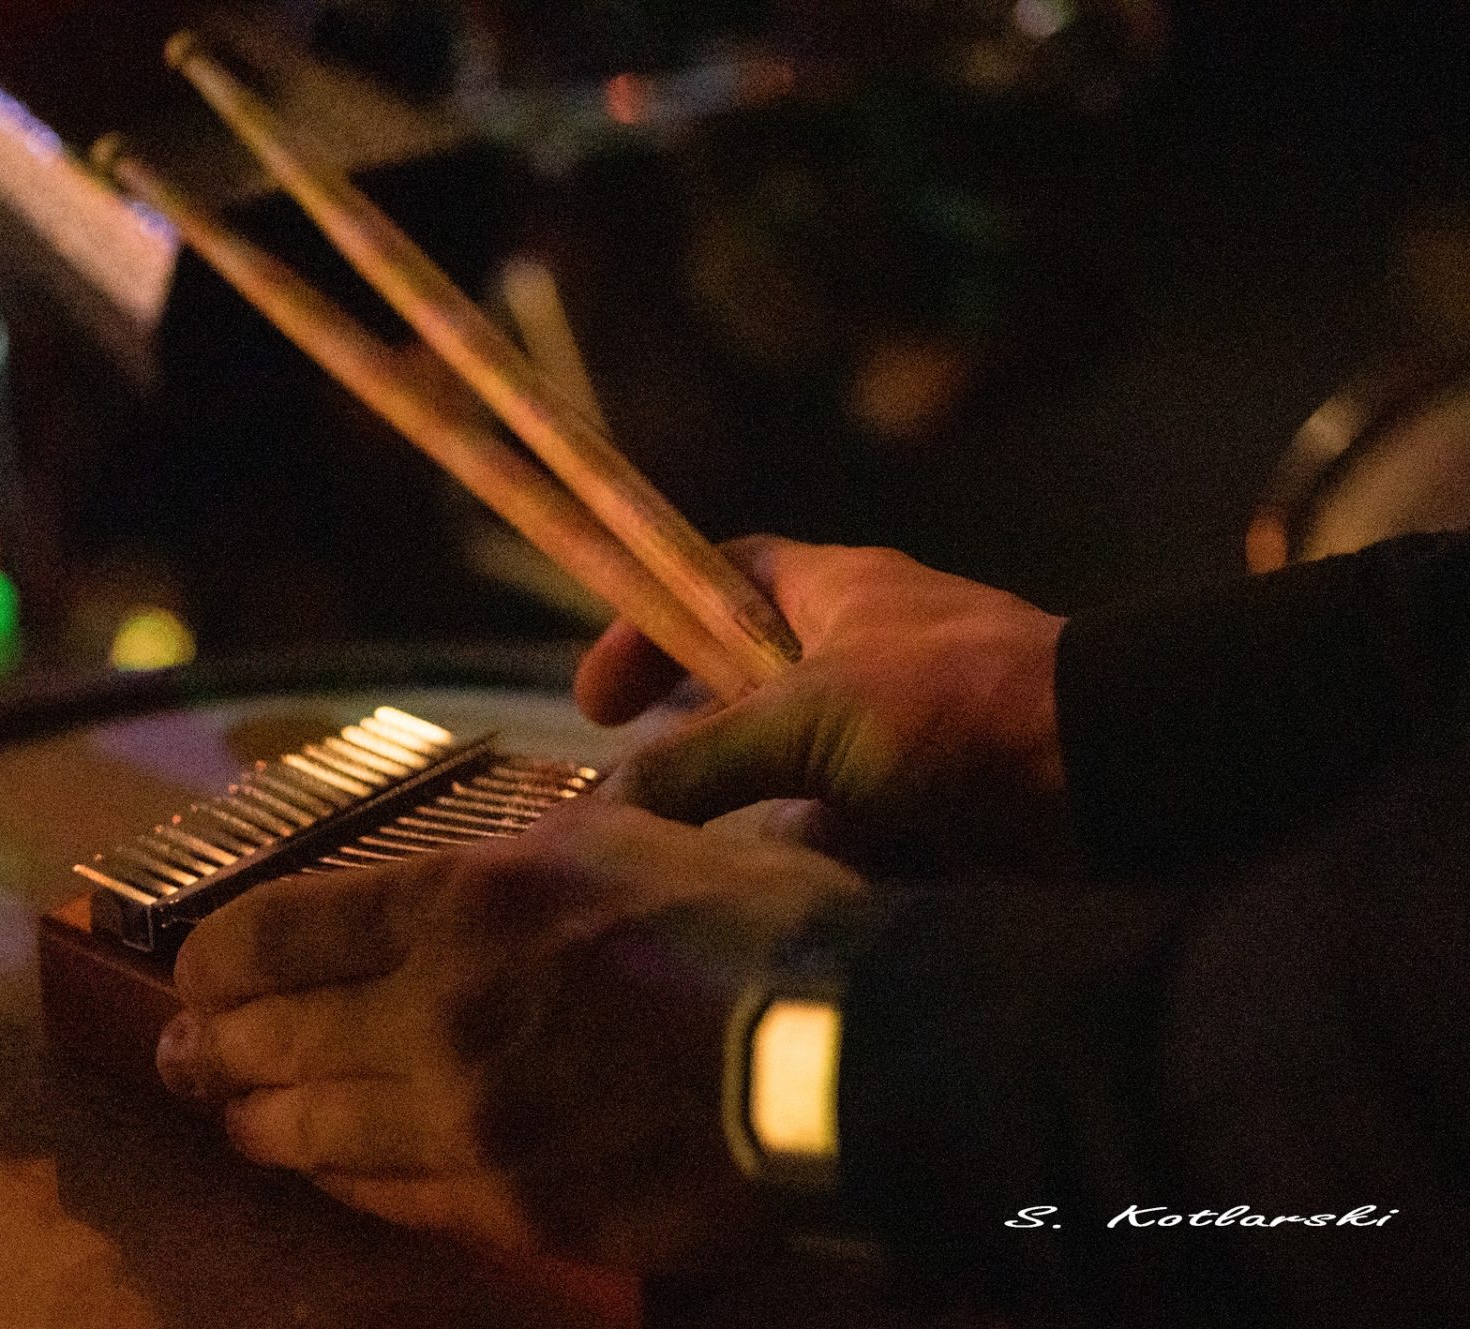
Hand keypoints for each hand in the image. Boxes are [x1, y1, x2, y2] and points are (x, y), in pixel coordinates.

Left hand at [156, 797, 868, 1268]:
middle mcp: (439, 1012)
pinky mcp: (519, 1205)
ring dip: (253, 1120)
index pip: (276, 931)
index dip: (214, 954)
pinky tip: (323, 1172)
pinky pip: (392, 1199)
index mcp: (460, 901)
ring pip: (312, 1131)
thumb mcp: (626, 835)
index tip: (196, 966)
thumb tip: (472, 871)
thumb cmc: (750, 918)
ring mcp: (473, 1121)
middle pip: (269, 1038)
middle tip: (178, 1051)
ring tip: (227, 1114)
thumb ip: (521, 857)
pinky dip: (339, 1181)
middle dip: (207, 1044)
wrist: (844, 1053)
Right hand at [579, 537, 1068, 863]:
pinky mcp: (934, 806)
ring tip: (755, 850)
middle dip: (708, 754)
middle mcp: (864, 653)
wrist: (1111, 775)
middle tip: (659, 800)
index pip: (720, 576)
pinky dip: (830, 858)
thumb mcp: (805, 718)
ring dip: (769, 817)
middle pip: (747, 694)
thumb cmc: (955, 706)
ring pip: (793, 778)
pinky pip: (848, 833)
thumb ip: (700, 758)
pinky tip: (832, 877)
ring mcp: (902, 733)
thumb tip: (607, 802)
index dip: (649, 622)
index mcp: (837, 592)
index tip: (597, 700)